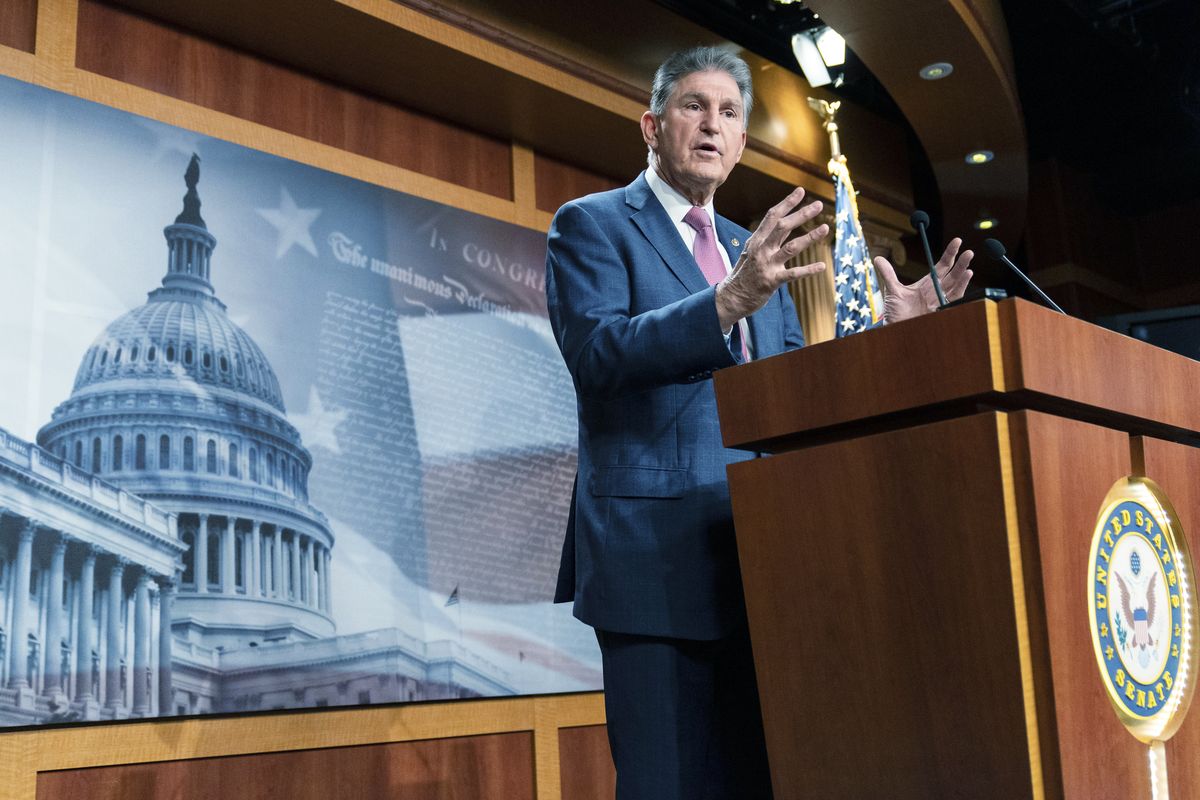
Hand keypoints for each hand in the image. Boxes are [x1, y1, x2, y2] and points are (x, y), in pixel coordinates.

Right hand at [716, 187, 829, 330]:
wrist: (731, 297)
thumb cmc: (744, 273)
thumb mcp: (752, 251)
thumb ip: (769, 238)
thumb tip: (786, 221)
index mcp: (756, 240)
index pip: (772, 216)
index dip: (787, 203)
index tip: (801, 191)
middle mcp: (761, 249)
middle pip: (783, 226)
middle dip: (801, 214)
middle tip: (819, 205)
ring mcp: (766, 265)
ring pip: (791, 247)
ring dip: (809, 237)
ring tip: (825, 229)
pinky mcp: (772, 281)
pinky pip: (793, 274)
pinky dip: (808, 270)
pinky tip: (822, 266)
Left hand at [874, 238, 973, 322]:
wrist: (896, 330)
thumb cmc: (895, 313)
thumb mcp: (891, 291)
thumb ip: (888, 274)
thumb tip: (878, 258)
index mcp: (926, 284)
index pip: (942, 266)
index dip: (950, 254)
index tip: (957, 241)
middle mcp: (936, 291)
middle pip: (951, 274)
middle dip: (960, 262)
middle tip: (968, 251)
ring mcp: (940, 301)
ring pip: (955, 284)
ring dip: (963, 273)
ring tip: (969, 261)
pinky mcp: (942, 310)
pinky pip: (955, 297)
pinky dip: (961, 287)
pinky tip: (967, 276)